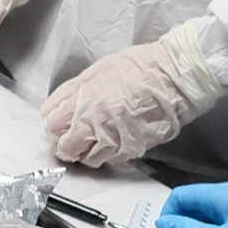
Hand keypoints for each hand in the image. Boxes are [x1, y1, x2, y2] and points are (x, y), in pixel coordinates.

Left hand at [42, 26, 222, 170]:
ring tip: (91, 143)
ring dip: (85, 153)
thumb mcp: (98, 70)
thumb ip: (74, 90)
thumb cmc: (139, 67)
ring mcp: (113, 138)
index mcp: (83, 100)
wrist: (174, 77)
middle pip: (66, 147)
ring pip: (86, 159)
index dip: (53, 126)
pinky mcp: (131, 148)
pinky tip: (111, 144)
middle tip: (71, 139)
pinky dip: (106, 155)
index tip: (57, 126)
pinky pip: (110, 160)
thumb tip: (55, 108)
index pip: (53, 123)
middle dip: (65, 144)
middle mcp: (94, 123)